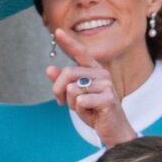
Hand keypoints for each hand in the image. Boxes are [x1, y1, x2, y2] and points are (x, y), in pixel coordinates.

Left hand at [45, 28, 136, 146]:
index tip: (57, 31)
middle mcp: (102, 73)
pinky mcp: (107, 98)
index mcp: (94, 70)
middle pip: (67, 73)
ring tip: (83, 109)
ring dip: (71, 104)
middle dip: (58, 89)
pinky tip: (91, 114)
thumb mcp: (75, 96)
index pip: (80, 53)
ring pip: (72, 89)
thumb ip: (63, 83)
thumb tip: (48, 69)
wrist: (113, 130)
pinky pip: (80, 101)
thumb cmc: (94, 111)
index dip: (68, 43)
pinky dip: (80, 111)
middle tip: (61, 102)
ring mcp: (106, 85)